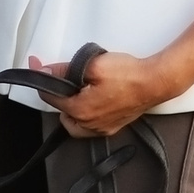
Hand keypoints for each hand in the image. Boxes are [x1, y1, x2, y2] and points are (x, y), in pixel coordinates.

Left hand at [32, 49, 178, 138]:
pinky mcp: (113, 126)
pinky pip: (90, 125)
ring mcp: (102, 128)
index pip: (49, 96)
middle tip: (61, 80)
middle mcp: (89, 124)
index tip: (37, 64)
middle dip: (57, 96)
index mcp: (80, 110)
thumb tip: (46, 72)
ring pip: (75, 123)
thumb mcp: (93, 65)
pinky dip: (85, 115)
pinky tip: (90, 102)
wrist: (156, 82)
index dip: (41, 78)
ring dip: (70, 108)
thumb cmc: (129, 74)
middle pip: (61, 112)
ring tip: (74, 92)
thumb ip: (65, 70)